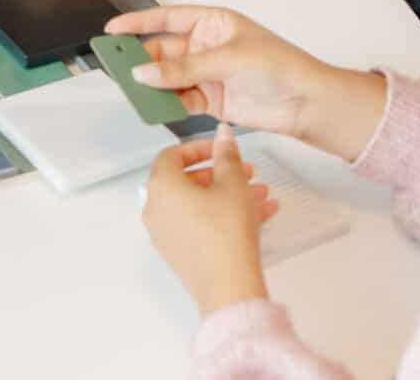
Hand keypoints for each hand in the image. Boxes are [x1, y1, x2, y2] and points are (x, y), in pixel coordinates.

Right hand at [106, 4, 387, 158]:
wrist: (307, 103)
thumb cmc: (280, 66)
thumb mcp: (229, 59)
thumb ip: (184, 69)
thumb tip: (144, 73)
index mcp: (212, 23)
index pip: (167, 19)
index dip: (138, 23)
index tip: (112, 31)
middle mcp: (206, 46)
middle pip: (163, 51)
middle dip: (140, 58)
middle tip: (114, 66)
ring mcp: (207, 74)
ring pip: (168, 77)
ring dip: (150, 83)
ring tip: (128, 88)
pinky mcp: (210, 101)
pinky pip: (179, 100)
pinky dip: (165, 103)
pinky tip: (152, 106)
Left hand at [143, 125, 275, 315]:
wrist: (228, 287)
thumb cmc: (227, 230)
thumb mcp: (233, 183)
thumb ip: (227, 154)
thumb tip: (223, 133)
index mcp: (161, 186)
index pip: (172, 155)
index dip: (200, 148)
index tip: (223, 149)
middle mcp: (156, 209)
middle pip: (188, 181)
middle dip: (222, 174)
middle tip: (249, 173)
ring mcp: (166, 234)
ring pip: (199, 205)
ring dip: (230, 196)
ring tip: (263, 195)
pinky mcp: (180, 253)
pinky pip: (201, 225)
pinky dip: (224, 216)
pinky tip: (261, 215)